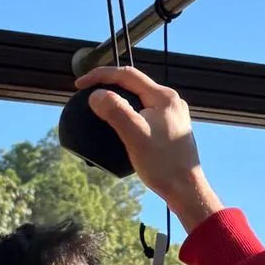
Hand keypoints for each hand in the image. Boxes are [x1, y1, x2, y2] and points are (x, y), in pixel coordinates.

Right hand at [74, 65, 222, 232]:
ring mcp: (171, 115)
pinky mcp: (170, 128)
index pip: (127, 75)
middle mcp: (170, 101)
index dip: (100, 75)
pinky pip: (144, 112)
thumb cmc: (162, 164)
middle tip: (86, 94)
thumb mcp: (134, 136)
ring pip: (138, 98)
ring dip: (118, 99)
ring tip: (99, 108)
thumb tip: (96, 95)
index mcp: (163, 97)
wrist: (185, 189)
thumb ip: (115, 111)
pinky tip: (118, 126)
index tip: (79, 86)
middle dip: (108, 85)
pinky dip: (128, 113)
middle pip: (133, 84)